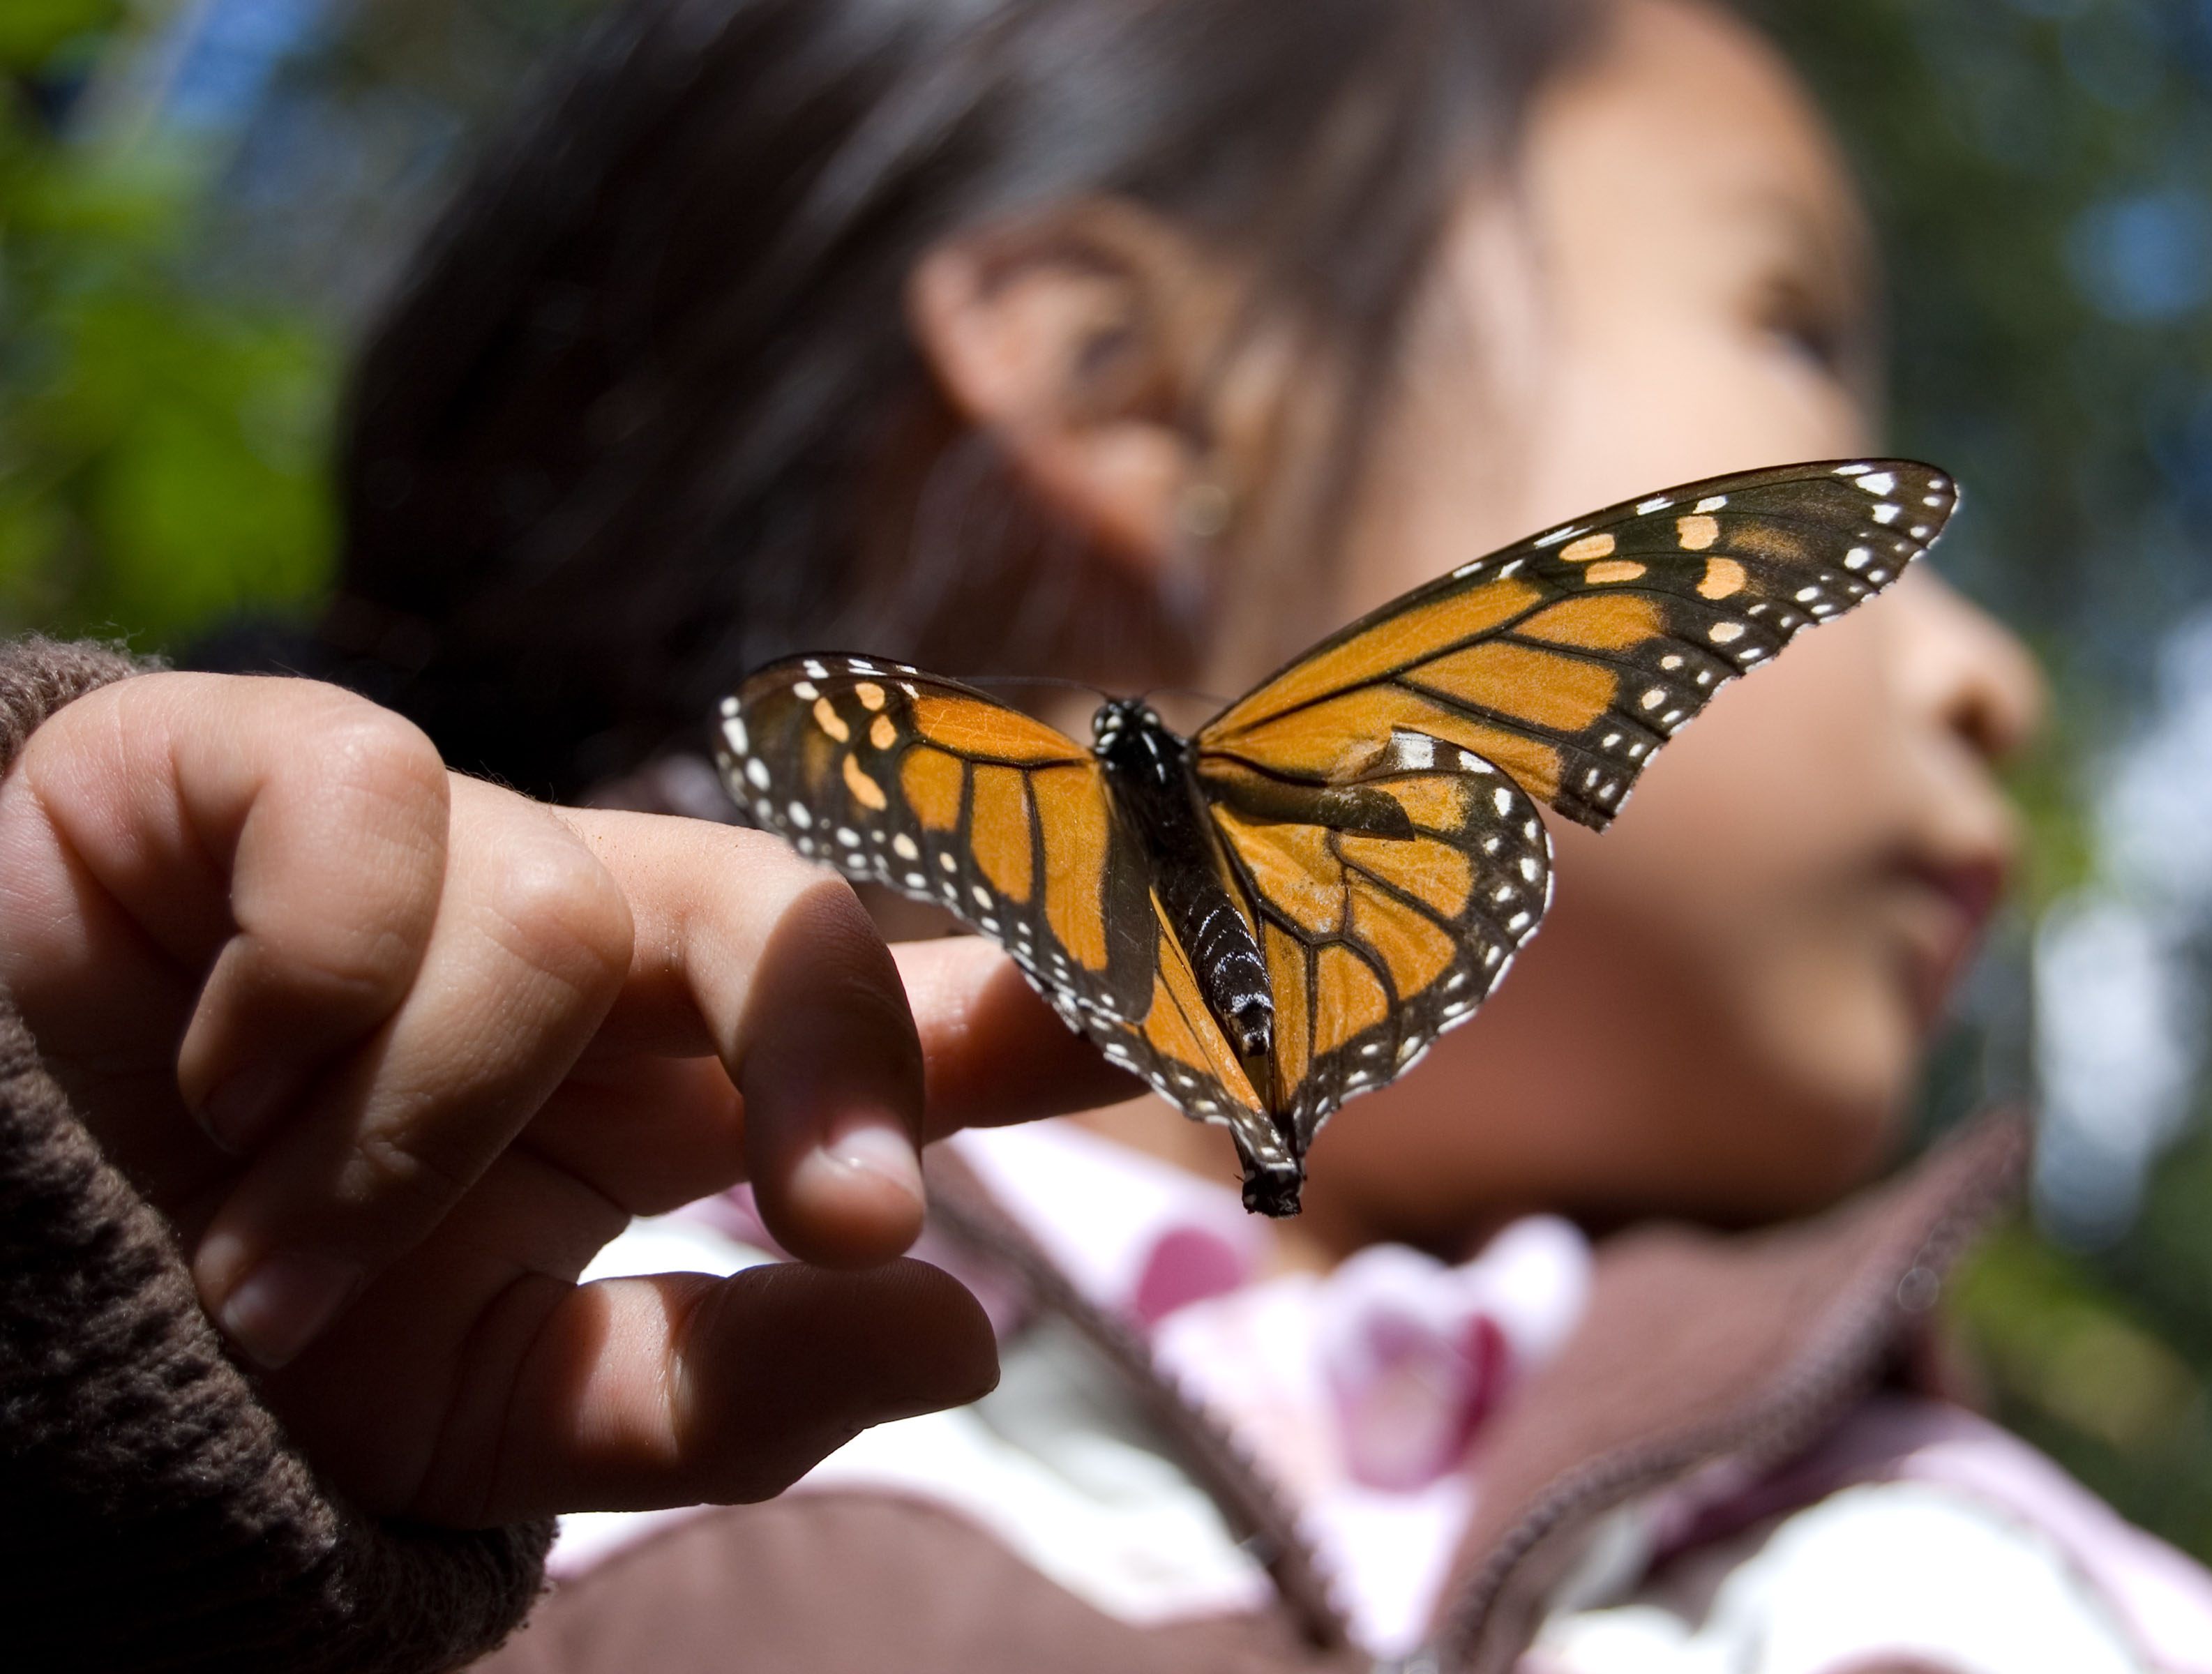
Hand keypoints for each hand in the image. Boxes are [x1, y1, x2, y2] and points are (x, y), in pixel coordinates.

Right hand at [0, 672, 1133, 1523]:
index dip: (1086, 977)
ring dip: (409, 1145)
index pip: (927, 1016)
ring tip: (268, 1271)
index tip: (1243, 987)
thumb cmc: (246, 1325)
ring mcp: (449, 843)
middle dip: (844, 1053)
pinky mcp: (274, 760)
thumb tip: (967, 1335)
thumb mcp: (488, 1412)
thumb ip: (714, 1391)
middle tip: (850, 1221)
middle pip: (802, 916)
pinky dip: (305, 988)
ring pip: (558, 916)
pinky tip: (209, 1072)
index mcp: (680, 1094)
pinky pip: (379, 811)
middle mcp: (596, 950)